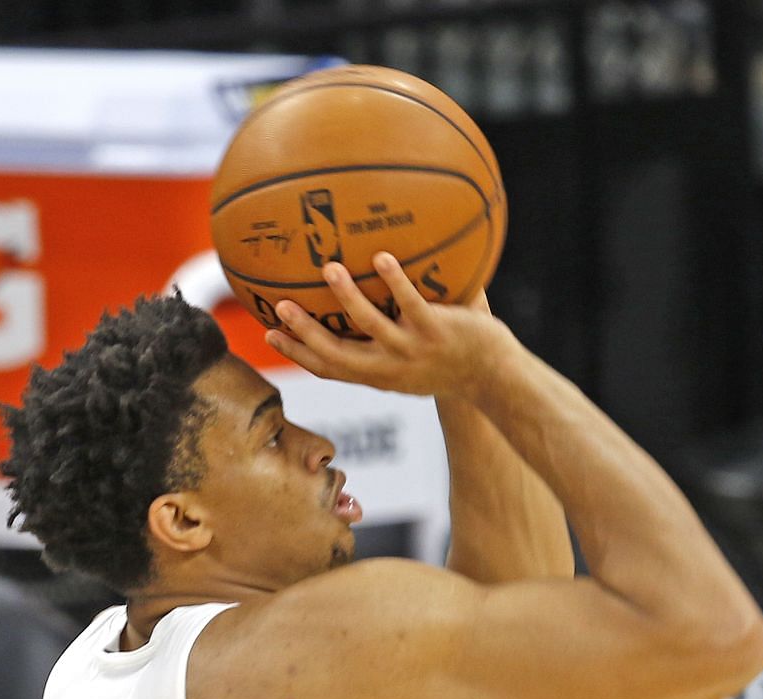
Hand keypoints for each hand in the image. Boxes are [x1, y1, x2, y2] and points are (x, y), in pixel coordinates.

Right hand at [265, 253, 507, 397]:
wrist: (493, 377)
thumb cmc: (450, 366)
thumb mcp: (411, 366)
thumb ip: (384, 343)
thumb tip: (359, 305)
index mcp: (378, 376)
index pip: (329, 369)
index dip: (298, 355)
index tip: (269, 337)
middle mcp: (389, 368)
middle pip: (336, 354)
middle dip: (305, 332)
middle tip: (280, 307)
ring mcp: (412, 350)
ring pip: (368, 325)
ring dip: (345, 297)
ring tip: (328, 269)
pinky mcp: (436, 331)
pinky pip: (411, 303)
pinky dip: (395, 281)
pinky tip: (381, 257)